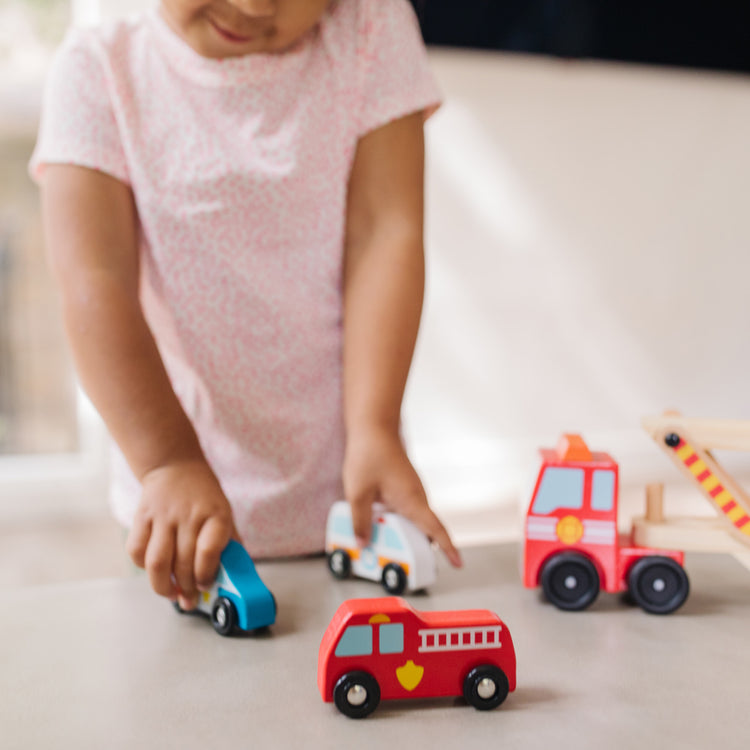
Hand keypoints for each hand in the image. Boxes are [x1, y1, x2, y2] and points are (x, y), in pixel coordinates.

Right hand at [125, 459, 237, 609]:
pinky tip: (154, 570)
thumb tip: (234, 576)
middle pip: (182, 563)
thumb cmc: (204, 496)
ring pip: (156, 562)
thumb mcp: (225, 512)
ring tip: (170, 593)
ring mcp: (163, 516)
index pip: (209, 550)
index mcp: (215, 514)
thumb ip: (229, 542)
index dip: (207, 573)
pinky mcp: (142, 517)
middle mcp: (189, 515)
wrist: (175, 465)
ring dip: (162, 586)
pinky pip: (136, 551)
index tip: (206, 584)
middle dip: (186, 589)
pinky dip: (143, 567)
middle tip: (189, 599)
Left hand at [343, 427, 462, 567]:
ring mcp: (411, 490)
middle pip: (425, 529)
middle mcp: (417, 496)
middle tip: (405, 567)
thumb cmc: (369, 455)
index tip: (459, 564)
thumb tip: (363, 543)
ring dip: (404, 535)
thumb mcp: (358, 492)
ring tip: (385, 548)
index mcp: (412, 500)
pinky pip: (405, 509)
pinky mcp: (403, 486)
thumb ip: (360, 520)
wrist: (374, 426)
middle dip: (417, 549)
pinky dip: (396, 521)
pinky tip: (378, 524)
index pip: (436, 529)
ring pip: (413, 519)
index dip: (449, 548)